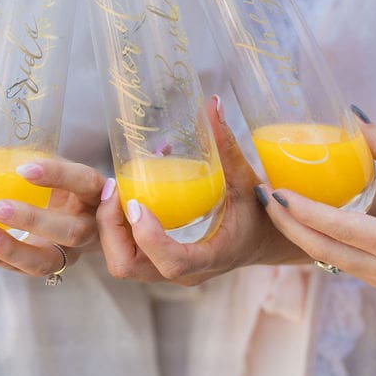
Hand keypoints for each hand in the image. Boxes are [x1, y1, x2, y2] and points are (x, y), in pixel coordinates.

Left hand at [0, 159, 102, 277]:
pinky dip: (1, 261)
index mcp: (95, 192)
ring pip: (48, 260)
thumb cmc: (67, 187)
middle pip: (69, 230)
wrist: (89, 219)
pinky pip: (28, 270)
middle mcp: (90, 226)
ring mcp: (73, 252)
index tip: (23, 168)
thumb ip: (28, 157)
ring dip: (13, 249)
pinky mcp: (54, 267)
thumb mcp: (58, 168)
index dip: (57, 175)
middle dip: (32, 220)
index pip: (82, 181)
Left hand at [96, 97, 305, 285]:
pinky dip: (116, 228)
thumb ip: (227, 145)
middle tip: (115, 190)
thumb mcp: (246, 180)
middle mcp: (185, 272)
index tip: (137, 203)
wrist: (266, 240)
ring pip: (122, 262)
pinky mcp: (159, 263)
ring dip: (109, 229)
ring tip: (115, 191)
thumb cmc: (260, 213)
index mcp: (210, 257)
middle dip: (112, 230)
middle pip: (129, 266)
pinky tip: (123, 196)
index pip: (171, 261)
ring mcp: (169, 271)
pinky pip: (126, 253)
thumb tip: (213, 103)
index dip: (148, 236)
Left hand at [263, 120, 375, 289]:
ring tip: (270, 202)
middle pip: (321, 250)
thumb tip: (348, 112)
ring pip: (324, 258)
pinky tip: (293, 215)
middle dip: (286, 223)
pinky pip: (335, 259)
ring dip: (295, 232)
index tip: (276, 189)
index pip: (339, 228)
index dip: (303, 210)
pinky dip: (312, 238)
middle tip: (262, 193)